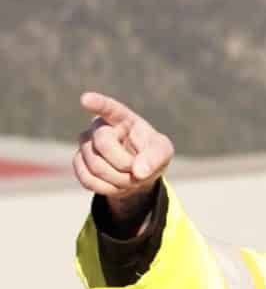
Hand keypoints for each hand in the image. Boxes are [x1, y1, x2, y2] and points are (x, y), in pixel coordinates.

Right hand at [73, 93, 173, 214]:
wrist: (137, 172)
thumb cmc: (150, 154)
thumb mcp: (162, 152)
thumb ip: (155, 158)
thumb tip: (138, 172)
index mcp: (122, 118)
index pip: (108, 108)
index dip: (97, 103)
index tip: (86, 99)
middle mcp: (99, 127)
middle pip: (103, 143)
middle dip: (124, 163)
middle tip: (137, 171)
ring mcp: (86, 144)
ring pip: (95, 165)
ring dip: (119, 180)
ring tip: (130, 178)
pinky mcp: (78, 162)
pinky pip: (87, 179)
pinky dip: (107, 188)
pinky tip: (117, 185)